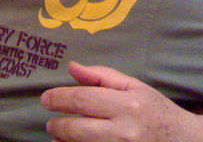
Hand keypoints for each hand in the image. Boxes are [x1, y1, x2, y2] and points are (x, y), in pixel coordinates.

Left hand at [40, 62, 198, 141]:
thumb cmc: (157, 111)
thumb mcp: (135, 87)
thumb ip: (102, 76)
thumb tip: (72, 67)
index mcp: (128, 105)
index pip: (82, 100)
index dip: (58, 99)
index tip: (45, 99)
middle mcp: (125, 132)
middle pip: (76, 129)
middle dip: (57, 126)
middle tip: (51, 123)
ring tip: (59, 137)